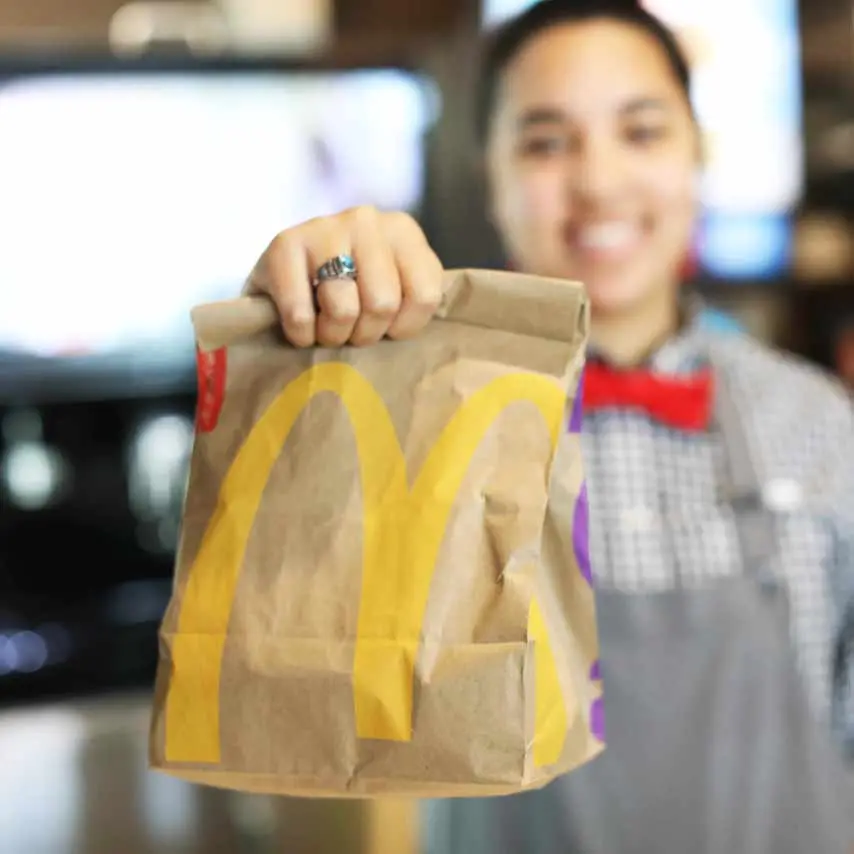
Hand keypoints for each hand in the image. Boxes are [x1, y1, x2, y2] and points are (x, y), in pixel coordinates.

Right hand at [244, 206, 444, 347]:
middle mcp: (367, 220)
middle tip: (351, 331)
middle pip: (383, 304)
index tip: (388, 328)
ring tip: (327, 328)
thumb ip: (416, 301)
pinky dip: (302, 335)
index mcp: (404, 231)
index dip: (404, 327)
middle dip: (365, 333)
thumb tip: (444, 339)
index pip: (425, 295)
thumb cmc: (350, 294)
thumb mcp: (394, 289)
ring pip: (344, 309)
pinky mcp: (284, 243)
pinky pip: (301, 314)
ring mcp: (324, 226)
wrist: (283, 280)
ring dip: (333, 335)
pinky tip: (301, 327)